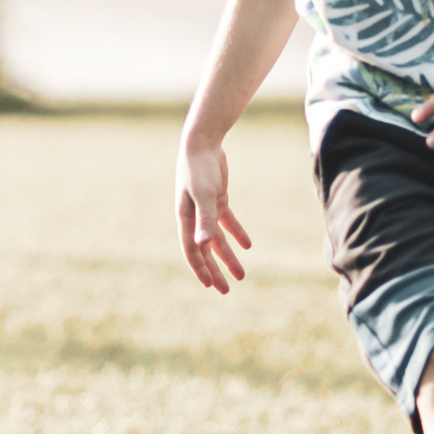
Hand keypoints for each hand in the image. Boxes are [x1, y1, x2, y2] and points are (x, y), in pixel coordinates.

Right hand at [175, 137, 253, 293]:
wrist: (202, 143)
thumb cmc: (199, 168)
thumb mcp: (204, 194)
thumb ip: (205, 219)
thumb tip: (203, 244)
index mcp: (185, 219)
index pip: (192, 250)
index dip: (200, 269)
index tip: (210, 286)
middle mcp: (193, 218)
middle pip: (205, 250)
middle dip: (215, 270)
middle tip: (226, 290)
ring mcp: (205, 209)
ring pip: (217, 240)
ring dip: (228, 257)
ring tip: (241, 275)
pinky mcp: (217, 200)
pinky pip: (227, 222)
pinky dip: (236, 233)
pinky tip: (247, 245)